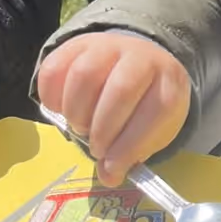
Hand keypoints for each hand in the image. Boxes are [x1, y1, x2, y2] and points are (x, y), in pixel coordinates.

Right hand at [36, 32, 190, 186]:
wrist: (140, 60)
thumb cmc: (146, 104)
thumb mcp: (153, 130)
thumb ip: (133, 153)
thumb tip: (107, 177)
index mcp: (169, 83)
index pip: (155, 111)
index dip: (130, 144)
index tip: (113, 168)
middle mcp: (141, 58)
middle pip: (120, 91)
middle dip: (103, 130)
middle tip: (96, 148)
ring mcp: (108, 46)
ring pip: (84, 75)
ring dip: (77, 112)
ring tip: (80, 127)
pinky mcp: (76, 43)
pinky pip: (54, 68)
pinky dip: (51, 96)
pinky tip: (60, 110)